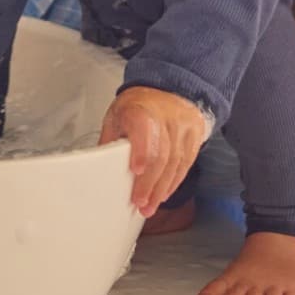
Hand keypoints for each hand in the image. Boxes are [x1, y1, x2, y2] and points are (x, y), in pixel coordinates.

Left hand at [98, 87, 209, 216]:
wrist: (168, 89)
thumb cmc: (138, 106)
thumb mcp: (117, 116)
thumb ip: (111, 140)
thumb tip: (99, 168)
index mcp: (140, 108)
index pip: (144, 129)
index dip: (141, 151)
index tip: (135, 171)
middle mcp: (165, 115)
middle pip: (161, 154)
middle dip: (150, 183)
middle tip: (141, 203)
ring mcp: (183, 125)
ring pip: (175, 162)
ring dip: (162, 188)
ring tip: (151, 205)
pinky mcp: (195, 134)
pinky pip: (186, 163)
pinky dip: (174, 181)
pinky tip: (164, 193)